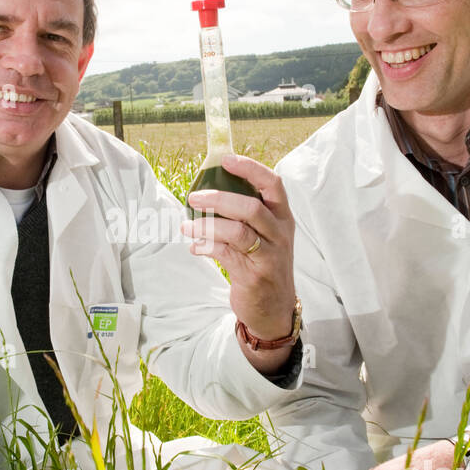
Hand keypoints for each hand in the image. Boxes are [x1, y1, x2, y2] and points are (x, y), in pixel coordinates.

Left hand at [181, 154, 295, 373]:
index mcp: (283, 217)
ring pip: (237, 231)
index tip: (225, 160)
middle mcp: (279, 234)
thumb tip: (211, 190)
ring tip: (187, 226)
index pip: (273, 184)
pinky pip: (226, 254)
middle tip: (194, 196)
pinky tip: (194, 247)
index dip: (250, 168)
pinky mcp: (254, 276)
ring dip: (207, 225)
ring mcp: (269, 256)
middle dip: (219, 198)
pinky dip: (206, 247)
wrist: (275, 309)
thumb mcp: (266, 236)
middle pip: (251, 207)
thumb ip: (247, 215)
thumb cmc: (265, 265)